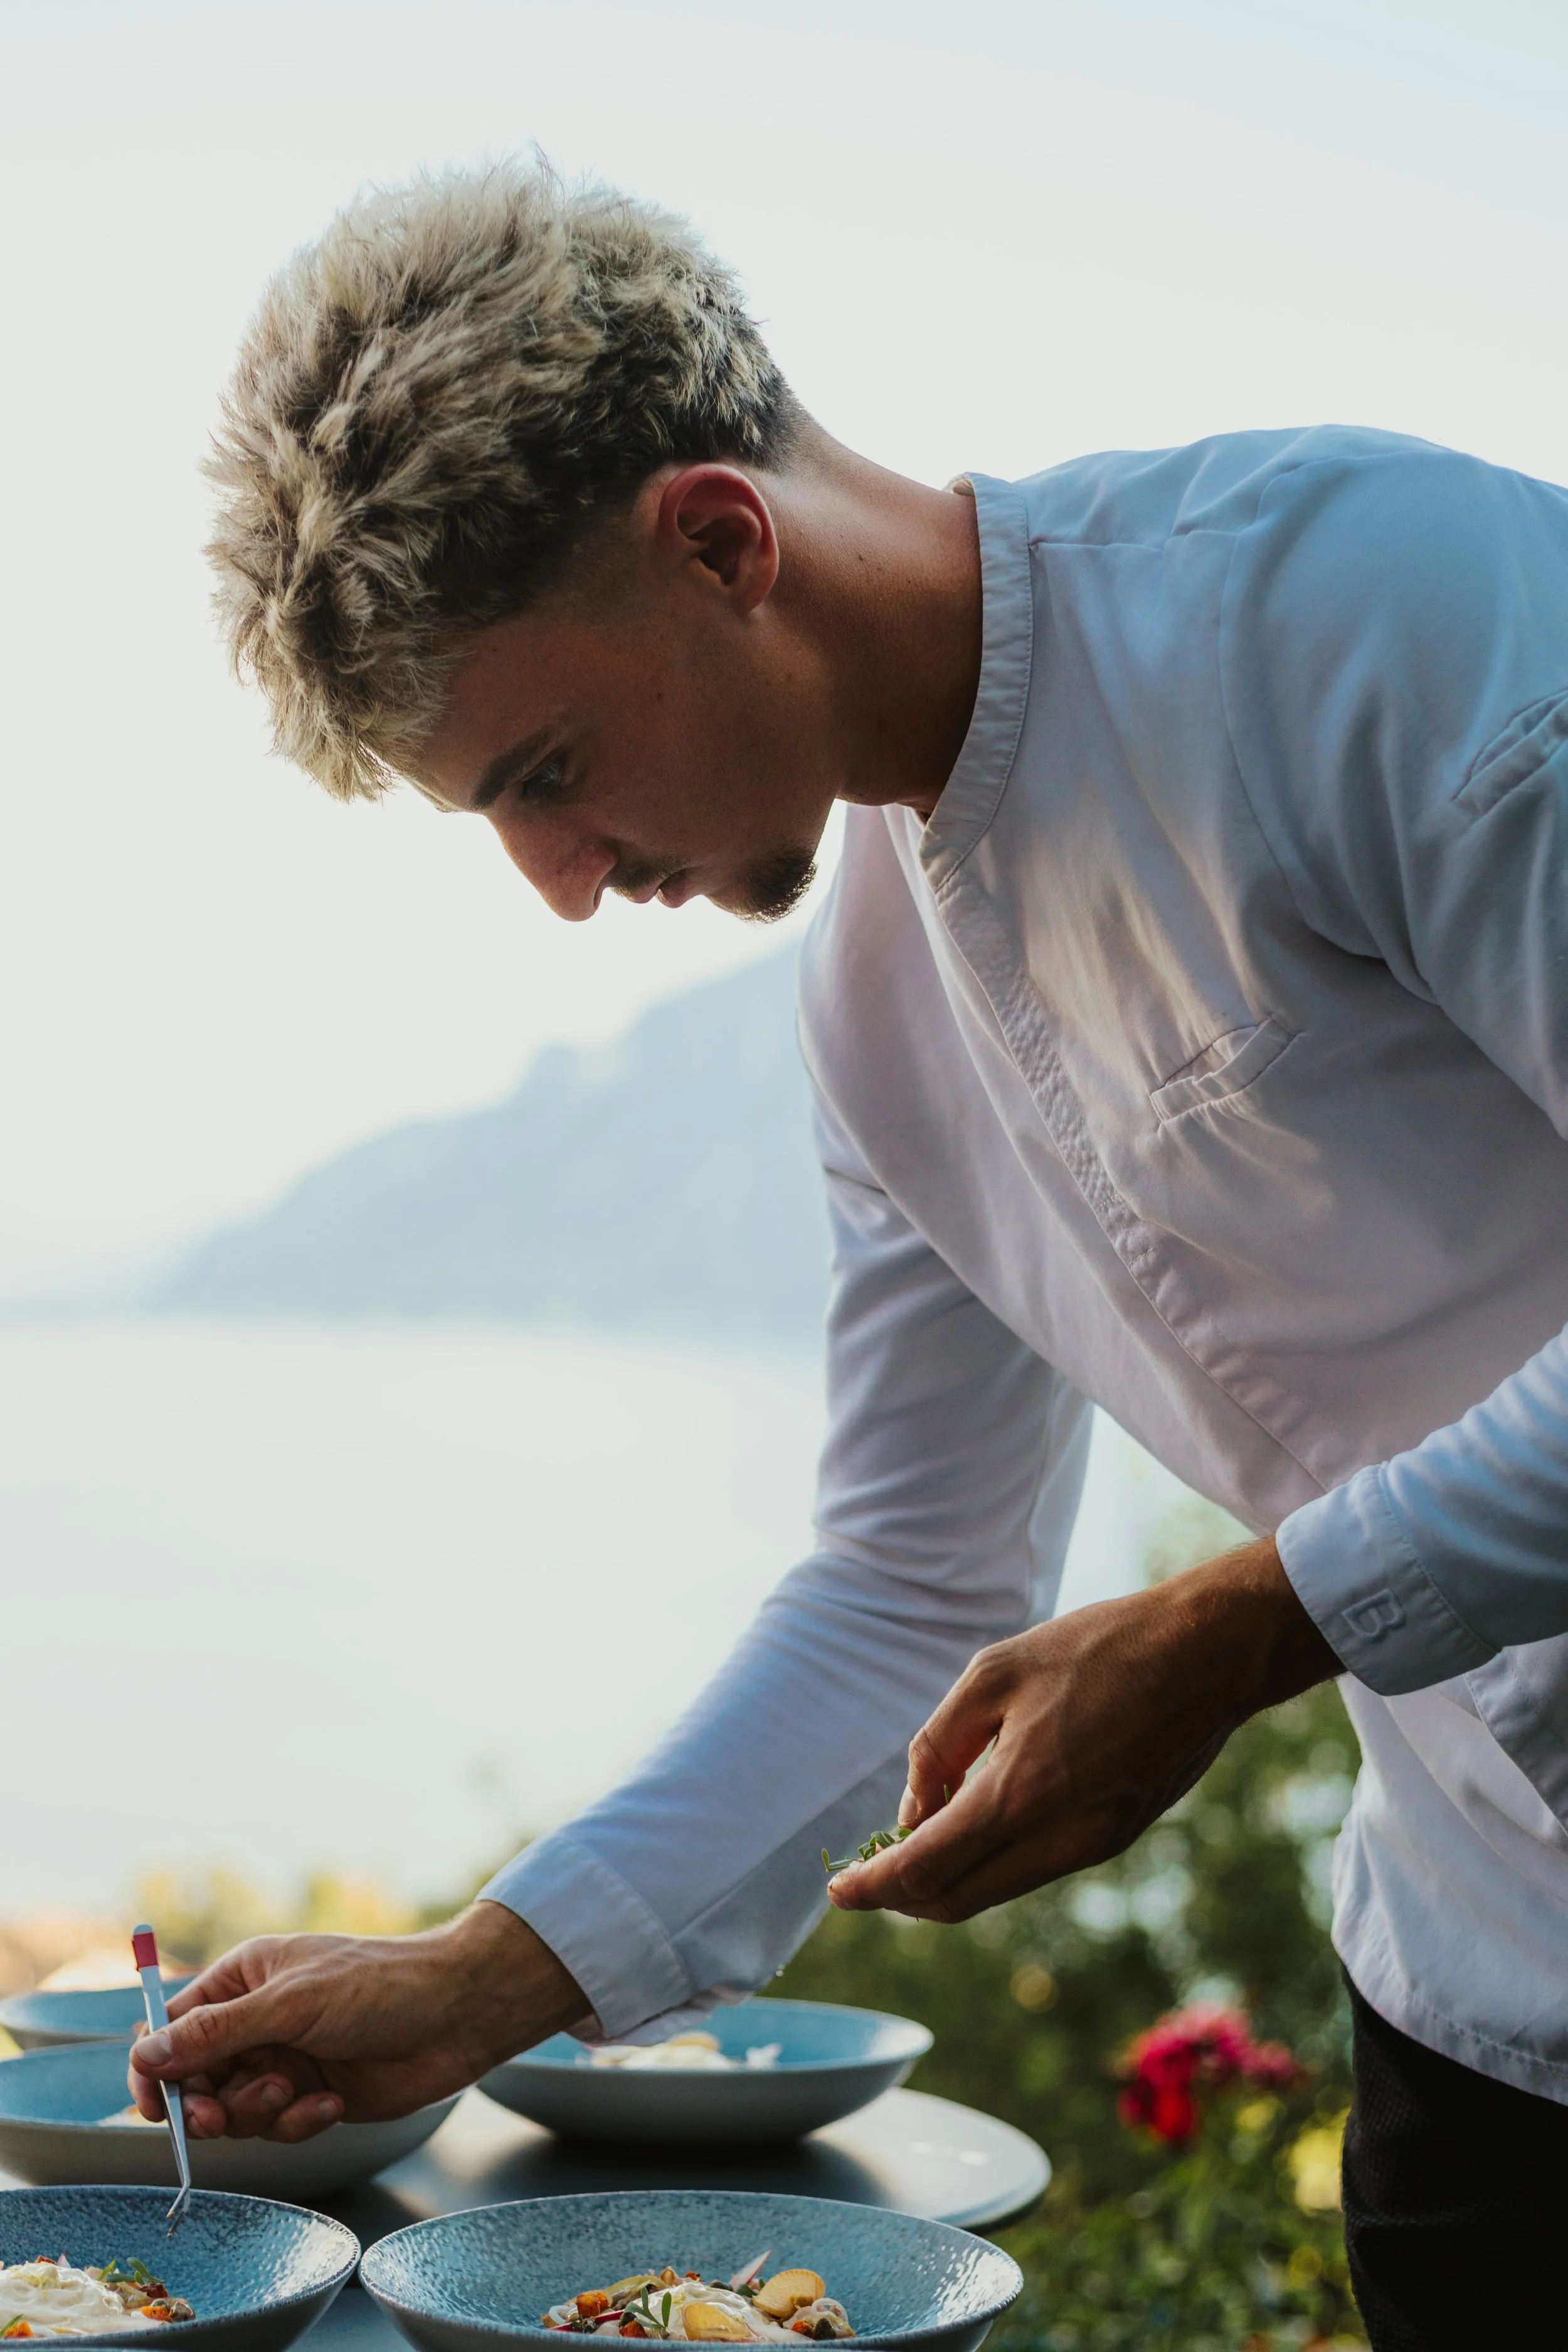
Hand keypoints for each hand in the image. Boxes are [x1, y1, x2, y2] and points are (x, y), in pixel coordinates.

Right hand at [127, 1901, 585, 2142]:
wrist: (457, 2014)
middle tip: (219, 2114)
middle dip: (205, 2102)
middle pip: (196, 2079)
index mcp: (244, 1980)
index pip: (172, 2027)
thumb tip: (145, 2054)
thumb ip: (216, 2034)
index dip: (156, 2069)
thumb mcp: (291, 2004)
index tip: (156, 2105)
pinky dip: (299, 2121)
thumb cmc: (379, 1986)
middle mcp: (258, 2021)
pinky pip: (279, 2127)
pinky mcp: (313, 2096)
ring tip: (294, 2091)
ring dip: (257, 2111)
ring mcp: (285, 2060)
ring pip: (234, 2110)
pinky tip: (332, 2102)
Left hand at [826, 1537, 1338, 1923]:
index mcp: (1019, 1795)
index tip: (838, 1889)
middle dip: (902, 1895)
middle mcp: (1056, 1839)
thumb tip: (912, 1810)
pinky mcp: (1114, 1838)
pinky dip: (990, 1861)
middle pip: (955, 1900)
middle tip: (869, 1869)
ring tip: (915, 1837)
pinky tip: (975, 1820)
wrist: (1206, 1654)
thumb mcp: (996, 1672)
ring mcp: (1090, 1846)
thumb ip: (940, 1743)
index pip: (924, 1870)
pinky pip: (1032, 1869)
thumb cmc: (1097, 1648)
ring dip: (946, 1879)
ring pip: (994, 1891)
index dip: (872, 1887)